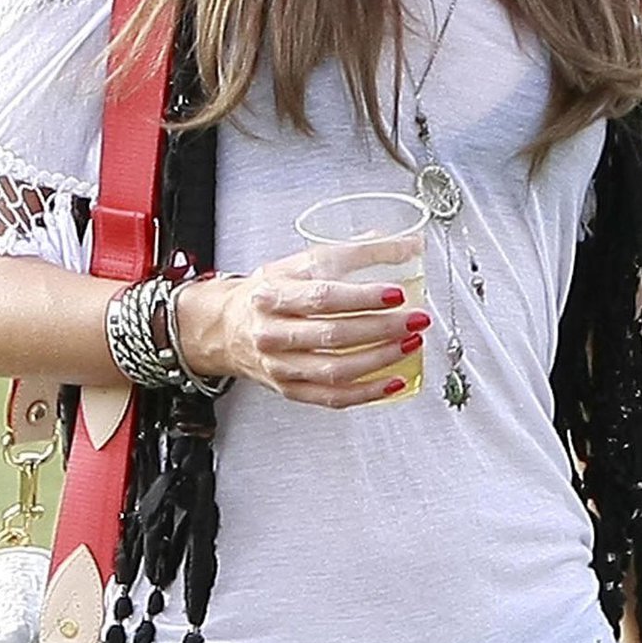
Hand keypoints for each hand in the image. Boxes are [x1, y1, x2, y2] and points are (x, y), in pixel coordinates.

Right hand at [175, 237, 430, 408]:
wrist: (226, 326)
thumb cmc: (270, 292)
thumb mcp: (302, 263)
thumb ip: (353, 253)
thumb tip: (406, 246)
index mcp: (273, 292)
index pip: (322, 295)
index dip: (363, 296)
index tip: (397, 292)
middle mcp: (272, 331)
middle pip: (332, 334)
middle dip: (382, 327)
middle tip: (415, 319)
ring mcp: (279, 364)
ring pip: (334, 369)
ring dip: (380, 359)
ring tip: (409, 344)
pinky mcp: (289, 389)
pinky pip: (332, 397)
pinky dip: (368, 392)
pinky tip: (393, 380)